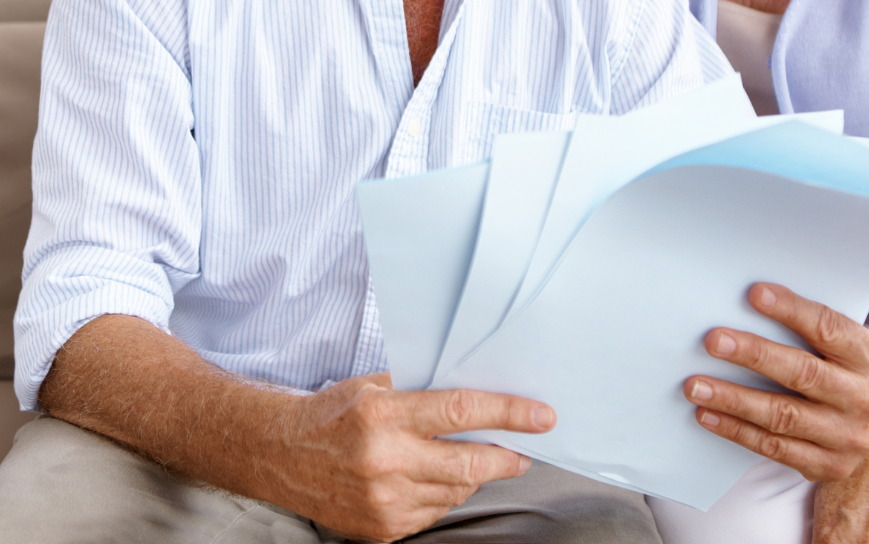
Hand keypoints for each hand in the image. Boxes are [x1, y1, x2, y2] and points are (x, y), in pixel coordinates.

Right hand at [277, 375, 555, 541]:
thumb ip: (422, 389)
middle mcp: (385, 460)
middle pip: (468, 463)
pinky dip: (446, 495)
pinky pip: (433, 513)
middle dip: (507, 457)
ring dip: (476, 475)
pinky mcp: (380, 529)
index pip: (461, 411)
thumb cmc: (333, 412)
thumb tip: (476, 390)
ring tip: (481, 459)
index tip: (542, 417)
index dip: (508, 414)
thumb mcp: (374, 385)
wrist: (280, 455)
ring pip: (455, 491)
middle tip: (524, 451)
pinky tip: (441, 479)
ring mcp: (382, 501)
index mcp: (384, 414)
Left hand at [684, 283, 868, 480]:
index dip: (790, 310)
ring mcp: (850, 436)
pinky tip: (708, 415)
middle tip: (713, 341)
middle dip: (754, 355)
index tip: (754, 294)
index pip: (828, 327)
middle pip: (802, 373)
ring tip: (696, 386)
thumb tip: (751, 300)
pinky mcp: (829, 464)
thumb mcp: (846, 343)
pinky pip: (774, 448)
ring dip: (734, 399)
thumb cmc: (847, 369)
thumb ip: (810, 326)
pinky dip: (737, 430)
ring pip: (782, 415)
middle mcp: (866, 398)